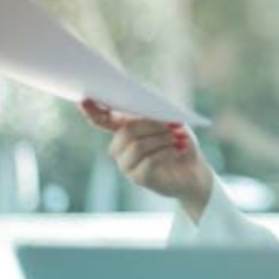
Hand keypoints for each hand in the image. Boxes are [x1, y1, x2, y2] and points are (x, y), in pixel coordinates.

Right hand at [80, 99, 213, 220]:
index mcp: (124, 129)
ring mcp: (126, 164)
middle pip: (126, 131)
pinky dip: (166, 152)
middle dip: (152, 125)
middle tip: (174, 126)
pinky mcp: (138, 178)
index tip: (84, 100)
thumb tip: (146, 106)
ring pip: (137, 146)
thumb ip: (155, 114)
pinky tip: (176, 150)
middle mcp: (120, 148)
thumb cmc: (179, 143)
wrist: (194, 171)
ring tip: (177, 138)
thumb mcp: (171, 122)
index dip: (93, 111)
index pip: (102, 120)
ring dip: (161, 139)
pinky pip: (148, 161)